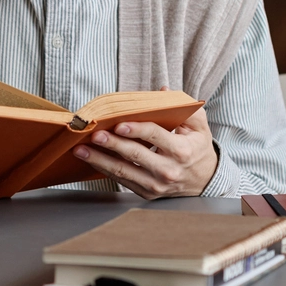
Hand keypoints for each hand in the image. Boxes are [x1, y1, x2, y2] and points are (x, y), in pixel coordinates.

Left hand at [72, 88, 217, 198]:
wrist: (204, 180)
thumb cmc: (197, 147)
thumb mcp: (199, 125)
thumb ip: (185, 107)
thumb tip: (163, 91)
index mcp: (182, 151)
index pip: (156, 136)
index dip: (137, 130)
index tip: (119, 124)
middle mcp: (168, 170)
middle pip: (135, 155)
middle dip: (112, 144)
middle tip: (95, 135)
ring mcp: (156, 185)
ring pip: (124, 172)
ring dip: (100, 160)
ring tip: (81, 150)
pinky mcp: (146, 193)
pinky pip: (122, 181)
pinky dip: (104, 170)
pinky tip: (91, 159)